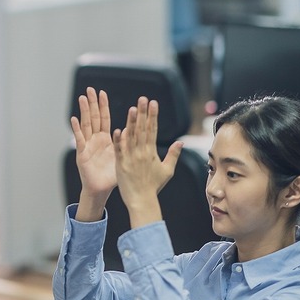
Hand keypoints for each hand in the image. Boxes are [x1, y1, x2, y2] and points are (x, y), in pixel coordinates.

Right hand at [69, 88, 115, 220]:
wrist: (101, 190)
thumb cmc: (112, 176)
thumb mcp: (124, 157)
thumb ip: (128, 145)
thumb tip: (137, 133)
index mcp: (107, 139)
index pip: (105, 118)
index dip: (103, 106)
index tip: (103, 93)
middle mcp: (96, 140)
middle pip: (94, 117)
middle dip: (92, 103)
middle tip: (90, 89)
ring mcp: (88, 145)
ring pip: (86, 124)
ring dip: (84, 111)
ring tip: (82, 98)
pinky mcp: (82, 153)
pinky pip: (79, 139)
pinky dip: (76, 129)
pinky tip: (74, 119)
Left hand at [114, 98, 182, 226]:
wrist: (142, 201)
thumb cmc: (153, 186)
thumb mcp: (167, 170)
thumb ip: (173, 155)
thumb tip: (181, 143)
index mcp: (152, 152)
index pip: (152, 129)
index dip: (153, 115)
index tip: (153, 102)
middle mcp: (142, 152)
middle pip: (143, 129)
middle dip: (144, 113)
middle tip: (143, 98)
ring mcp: (131, 158)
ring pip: (131, 136)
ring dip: (132, 122)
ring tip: (133, 108)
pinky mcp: (121, 164)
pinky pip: (119, 150)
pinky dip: (119, 140)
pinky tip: (119, 129)